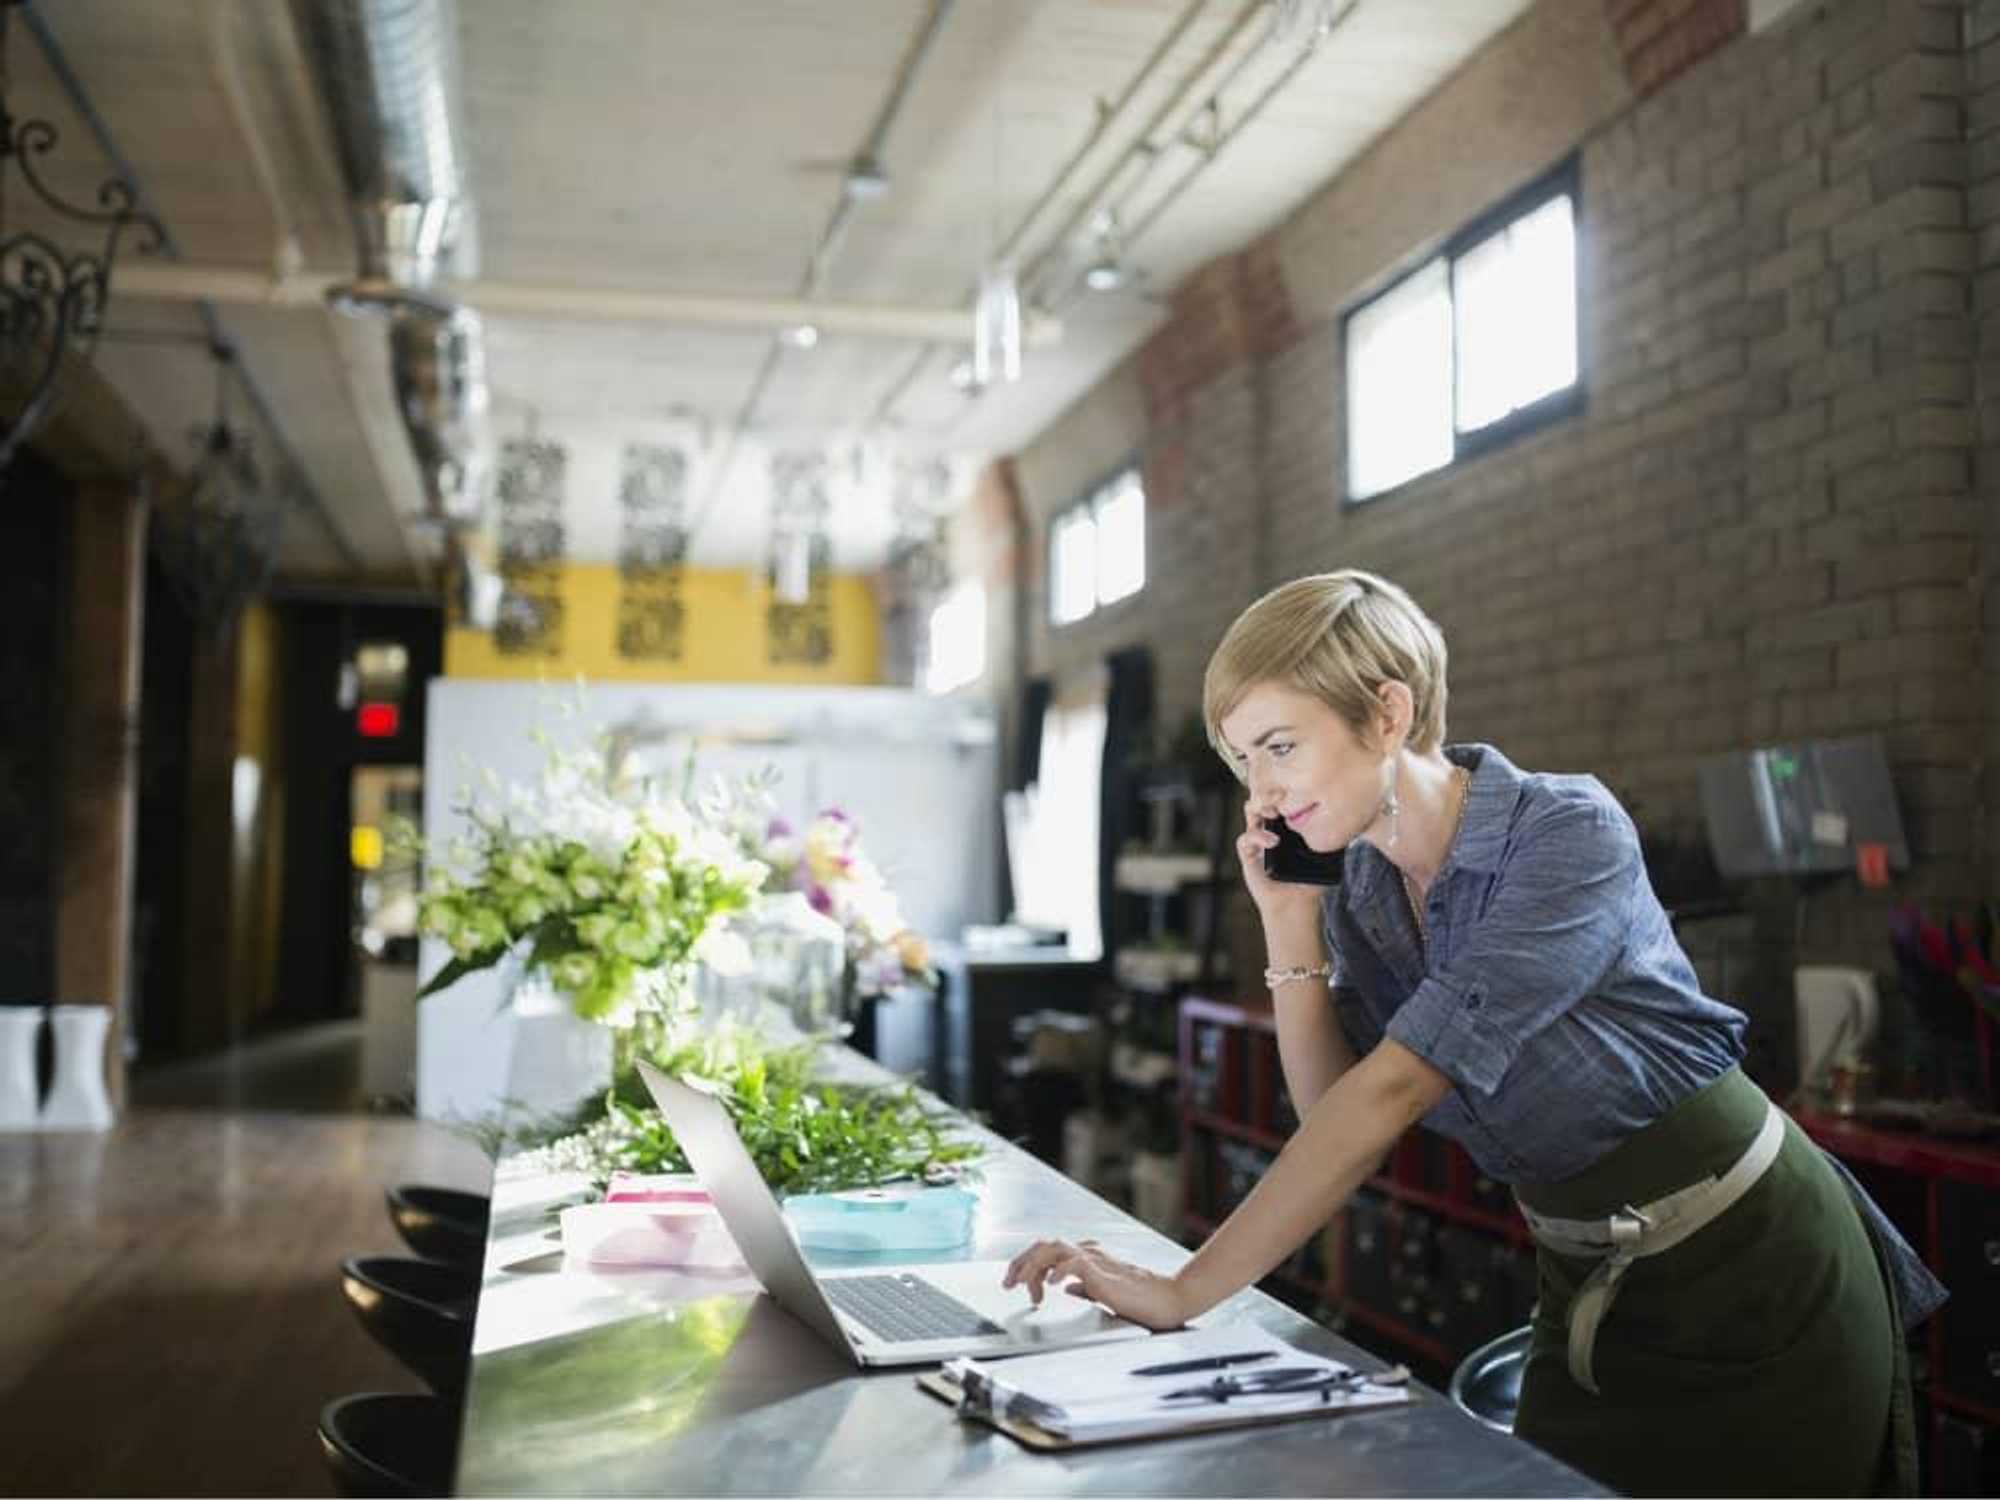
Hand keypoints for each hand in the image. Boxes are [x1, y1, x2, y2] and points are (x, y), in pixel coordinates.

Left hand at [1001, 1238, 1190, 1330]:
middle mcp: (1089, 1253)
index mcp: (1088, 1258)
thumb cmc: (1141, 1299)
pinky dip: (1058, 1272)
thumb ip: (1084, 1287)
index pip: (1048, 1252)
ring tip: (1019, 1283)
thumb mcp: (1104, 1293)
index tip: (1020, 1288)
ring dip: (1032, 1264)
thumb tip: (1065, 1287)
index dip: (1029, 1267)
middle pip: (1045, 1245)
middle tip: (1007, 1282)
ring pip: (1054, 1248)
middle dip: (1021, 1261)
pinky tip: (1050, 1287)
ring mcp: (1096, 1260)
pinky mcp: (1104, 1273)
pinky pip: (1075, 1264)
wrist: (1169, 1299)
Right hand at [1236, 799, 1322, 928]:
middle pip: (1264, 797)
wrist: (1296, 904)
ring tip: (1272, 811)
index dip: (1287, 788)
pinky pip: (1244, 839)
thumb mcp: (1325, 854)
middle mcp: (1271, 827)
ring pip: (1250, 812)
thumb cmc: (1310, 880)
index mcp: (1288, 824)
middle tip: (1281, 793)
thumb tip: (1351, 817)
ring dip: (1259, 806)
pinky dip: (1256, 837)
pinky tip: (1272, 842)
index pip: (1283, 797)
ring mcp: (1258, 839)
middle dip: (1270, 791)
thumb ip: (1332, 836)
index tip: (1298, 786)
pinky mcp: (1248, 854)